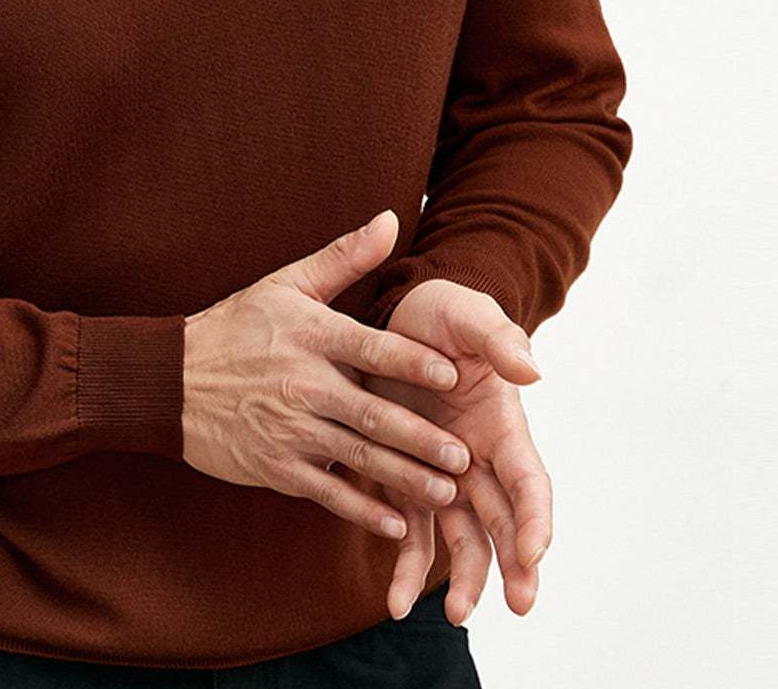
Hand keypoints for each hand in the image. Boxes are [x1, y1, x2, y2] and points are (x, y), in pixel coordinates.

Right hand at [182, 210, 472, 539]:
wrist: (170, 380)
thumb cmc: (237, 327)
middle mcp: (302, 383)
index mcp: (310, 334)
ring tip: (447, 493)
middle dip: (420, 437)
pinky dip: (362, 510)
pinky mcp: (276, 465)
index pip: (370, 347)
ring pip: (357, 456)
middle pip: (371, 412)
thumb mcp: (286, 284)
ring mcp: (289, 428)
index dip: (412, 362)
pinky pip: (327, 492)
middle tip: (464, 455)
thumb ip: (344, 257)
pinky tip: (397, 523)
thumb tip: (390, 219)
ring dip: (404, 477)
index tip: (453, 376)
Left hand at [358, 279, 551, 622]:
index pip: (529, 482)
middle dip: (514, 567)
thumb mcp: (470, 317)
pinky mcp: (402, 479)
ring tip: (454, 615)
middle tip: (517, 605)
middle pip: (504, 524)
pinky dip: (405, 565)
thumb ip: (498, 340)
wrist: (397, 315)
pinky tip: (394, 598)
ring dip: (462, 580)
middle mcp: (478, 461)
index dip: (536, 518)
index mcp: (502, 428)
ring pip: (461, 540)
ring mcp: (440, 475)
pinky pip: (408, 531)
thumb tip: (531, 371)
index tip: (535, 552)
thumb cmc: (443, 315)